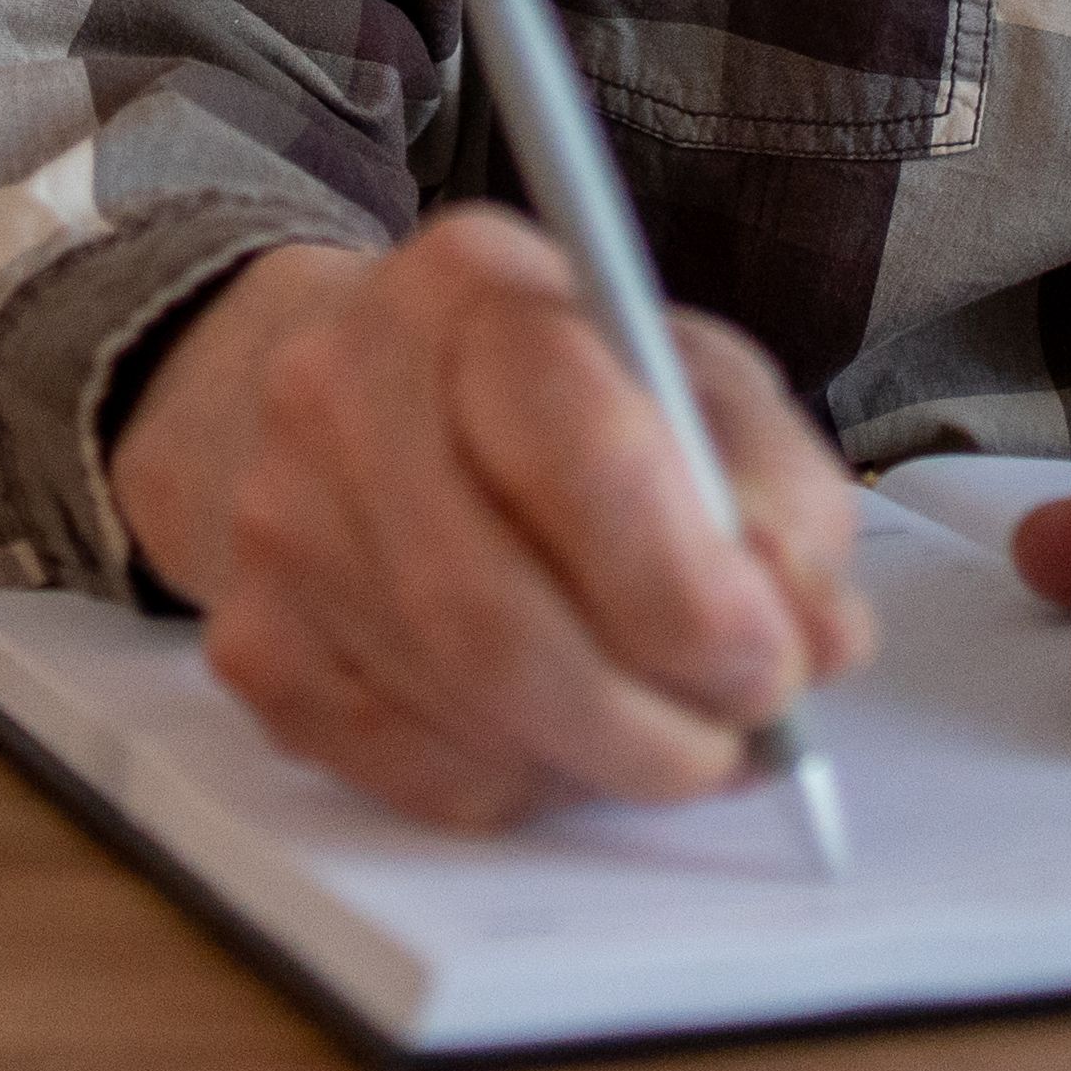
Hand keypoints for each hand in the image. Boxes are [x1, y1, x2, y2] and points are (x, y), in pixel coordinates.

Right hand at [105, 215, 875, 829]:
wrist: (344, 395)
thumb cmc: (556, 396)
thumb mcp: (694, 388)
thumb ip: (781, 500)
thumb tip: (816, 636)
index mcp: (471, 288)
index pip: (580, 450)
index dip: (689, 590)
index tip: (772, 661)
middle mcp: (341, 391)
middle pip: (497, 618)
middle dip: (649, 719)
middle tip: (736, 743)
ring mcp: (279, 524)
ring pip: (460, 709)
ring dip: (600, 761)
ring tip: (667, 736)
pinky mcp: (254, 644)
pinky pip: (409, 772)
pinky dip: (520, 782)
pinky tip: (558, 733)